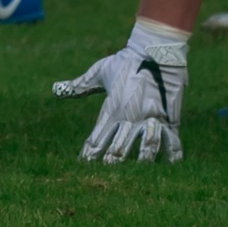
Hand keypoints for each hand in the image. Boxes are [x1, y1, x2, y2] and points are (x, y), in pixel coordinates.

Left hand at [53, 20, 187, 163]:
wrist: (155, 49)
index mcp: (112, 109)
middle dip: (110, 164)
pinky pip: (172, 141)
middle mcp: (131, 117)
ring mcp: (152, 118)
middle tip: (104, 176)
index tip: (83, 165)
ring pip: (146, 148)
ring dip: (139, 164)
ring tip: (134, 177)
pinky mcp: (170, 117)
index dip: (89, 154)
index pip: (96, 138)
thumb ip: (78, 86)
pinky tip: (169, 167)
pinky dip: (172, 156)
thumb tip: (55, 89)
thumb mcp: (99, 72)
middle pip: (119, 150)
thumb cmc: (125, 61)